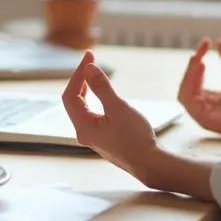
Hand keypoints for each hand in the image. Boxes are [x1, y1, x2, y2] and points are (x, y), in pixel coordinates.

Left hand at [61, 51, 159, 177]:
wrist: (150, 164)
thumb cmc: (135, 138)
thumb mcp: (118, 108)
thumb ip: (102, 88)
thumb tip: (89, 69)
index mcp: (83, 127)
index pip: (70, 95)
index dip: (77, 74)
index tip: (89, 57)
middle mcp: (84, 133)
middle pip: (73, 100)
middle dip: (81, 79)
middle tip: (91, 60)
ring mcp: (93, 136)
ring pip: (82, 107)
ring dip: (87, 88)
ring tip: (94, 73)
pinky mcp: (103, 138)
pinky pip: (92, 114)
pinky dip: (95, 100)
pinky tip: (103, 94)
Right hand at [179, 38, 220, 140]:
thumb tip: (218, 41)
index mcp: (210, 98)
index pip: (194, 79)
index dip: (197, 61)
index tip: (206, 44)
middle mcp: (203, 107)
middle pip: (185, 86)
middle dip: (190, 68)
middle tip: (198, 54)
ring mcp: (203, 115)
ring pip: (183, 94)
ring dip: (188, 76)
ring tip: (199, 63)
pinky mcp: (205, 121)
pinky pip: (190, 105)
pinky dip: (192, 89)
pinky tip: (202, 74)